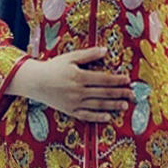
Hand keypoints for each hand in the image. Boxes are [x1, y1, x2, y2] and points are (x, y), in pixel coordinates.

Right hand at [5, 46, 134, 121]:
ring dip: (112, 105)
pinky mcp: (70, 110)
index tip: (127, 80)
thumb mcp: (70, 57)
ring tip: (125, 106)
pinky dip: (98, 117)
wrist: (35, 82)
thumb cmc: (54, 67)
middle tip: (132, 94)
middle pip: (103, 93)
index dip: (117, 80)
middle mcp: (78, 91)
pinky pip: (86, 116)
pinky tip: (108, 117)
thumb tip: (106, 50)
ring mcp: (74, 102)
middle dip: (119, 93)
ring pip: (97, 105)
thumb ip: (88, 54)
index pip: (103, 79)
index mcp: (79, 77)